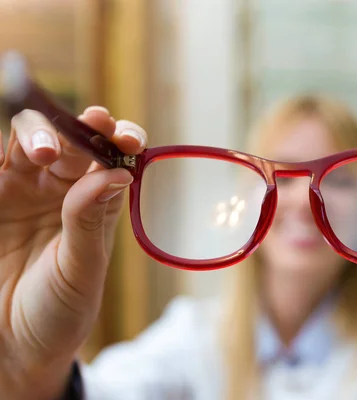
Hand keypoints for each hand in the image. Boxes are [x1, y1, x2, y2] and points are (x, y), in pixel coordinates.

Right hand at [0, 106, 146, 397]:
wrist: (14, 349)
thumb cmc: (60, 311)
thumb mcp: (81, 268)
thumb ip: (90, 220)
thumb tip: (119, 173)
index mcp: (94, 203)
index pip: (109, 157)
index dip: (120, 140)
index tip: (130, 140)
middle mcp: (58, 191)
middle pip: (67, 140)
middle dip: (77, 131)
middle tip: (87, 132)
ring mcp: (18, 193)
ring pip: (24, 145)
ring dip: (35, 136)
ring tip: (46, 153)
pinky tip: (2, 160)